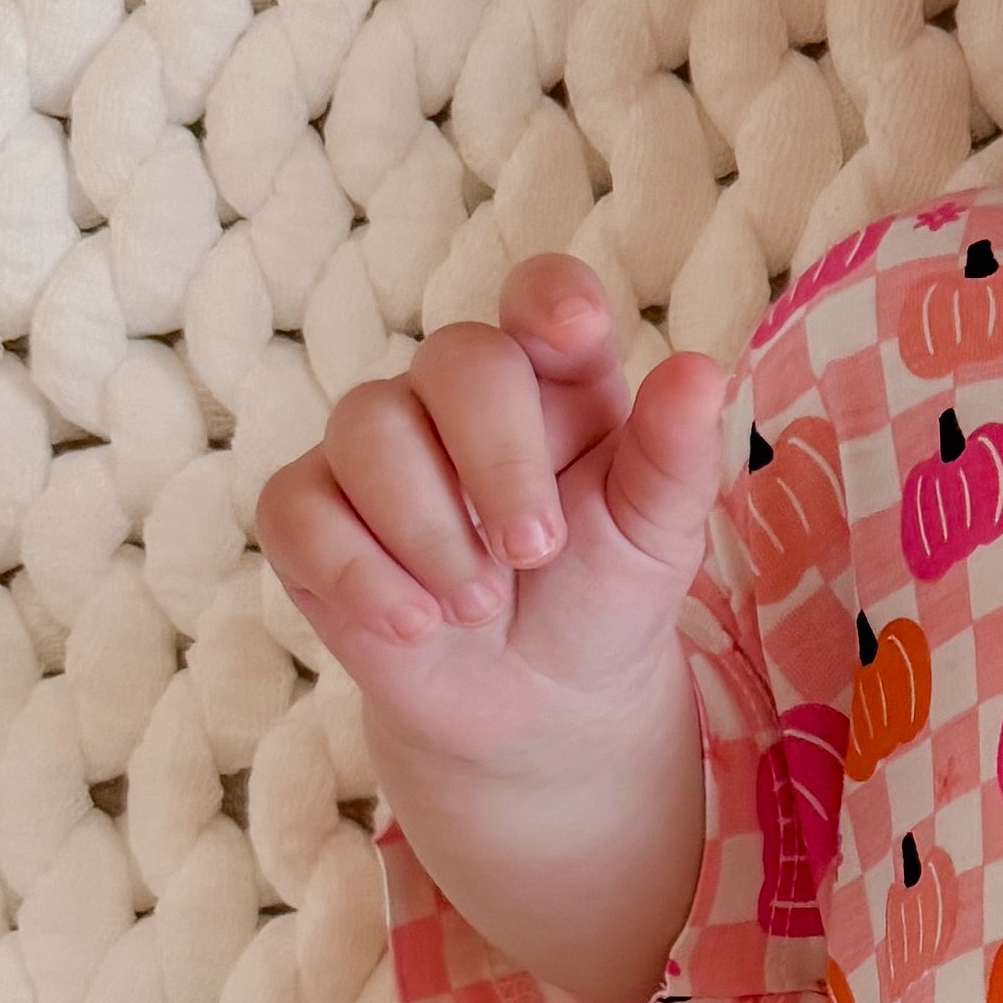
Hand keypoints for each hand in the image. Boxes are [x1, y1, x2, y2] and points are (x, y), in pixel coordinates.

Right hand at [258, 257, 732, 770]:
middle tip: (533, 554)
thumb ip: (675, 457)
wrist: (538, 705)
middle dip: (496, 460)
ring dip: (431, 532)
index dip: (548, 299)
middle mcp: (457, 395)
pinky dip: (359, 573)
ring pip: (367, 430)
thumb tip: (702, 372)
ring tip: (481, 606)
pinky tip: (413, 625)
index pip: (540, 296)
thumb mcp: (654, 538)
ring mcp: (374, 446)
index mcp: (555, 379)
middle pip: (453, 359)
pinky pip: (300, 509)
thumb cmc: (601, 598)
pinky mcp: (308, 512)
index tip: (572, 332)